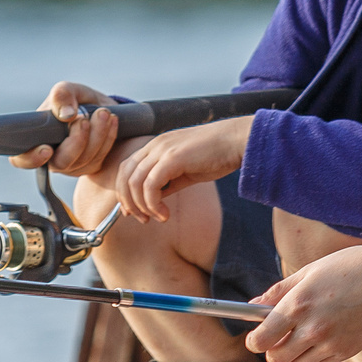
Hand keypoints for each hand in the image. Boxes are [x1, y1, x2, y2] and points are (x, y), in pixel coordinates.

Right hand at [17, 82, 121, 183]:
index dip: (31, 159)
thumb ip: (62, 95)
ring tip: (103, 112)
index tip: (47, 149)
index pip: (22, 159)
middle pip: (60, 162)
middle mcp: (51, 157)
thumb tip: (66, 115)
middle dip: (76, 141)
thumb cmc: (76, 100)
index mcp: (35, 140)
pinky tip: (112, 120)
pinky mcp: (91, 166)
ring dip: (96, 135)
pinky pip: (99, 158)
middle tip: (85, 118)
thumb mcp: (68, 90)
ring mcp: (71, 165)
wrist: (101, 107)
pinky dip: (108, 137)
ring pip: (83, 160)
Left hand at [112, 115, 251, 221]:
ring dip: (141, 206)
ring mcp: (162, 150)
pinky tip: (165, 214)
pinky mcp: (172, 158)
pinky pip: (150, 186)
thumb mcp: (186, 171)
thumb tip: (154, 199)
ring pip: (134, 182)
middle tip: (142, 219)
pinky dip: (153, 204)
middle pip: (124, 175)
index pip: (127, 168)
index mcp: (156, 146)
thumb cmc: (217, 155)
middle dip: (128, 202)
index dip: (124, 192)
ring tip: (158, 218)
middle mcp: (155, 145)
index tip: (133, 212)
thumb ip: (168, 182)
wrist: (237, 142)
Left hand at [245, 245, 361, 361]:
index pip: (261, 339)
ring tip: (305, 333)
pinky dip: (315, 355)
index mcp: (298, 304)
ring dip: (294, 354)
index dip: (254, 341)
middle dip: (272, 350)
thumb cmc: (349, 267)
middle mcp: (312, 328)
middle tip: (279, 337)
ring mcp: (331, 342)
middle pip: (276, 359)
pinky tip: (325, 335)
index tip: (256, 337)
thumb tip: (253, 305)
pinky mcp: (347, 351)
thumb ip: (279, 291)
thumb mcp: (310, 271)